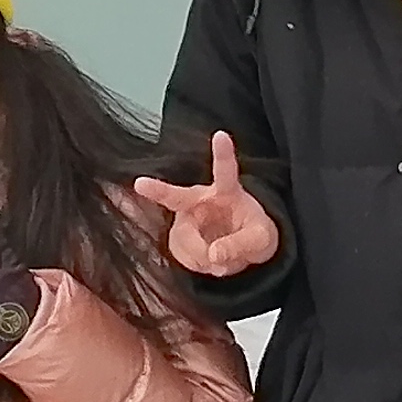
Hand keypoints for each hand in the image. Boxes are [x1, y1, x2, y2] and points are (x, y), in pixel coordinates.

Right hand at [128, 132, 280, 279]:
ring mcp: (186, 220)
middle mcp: (200, 201)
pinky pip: (182, 257)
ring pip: (185, 241)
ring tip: (223, 260)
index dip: (223, 153)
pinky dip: (199, 267)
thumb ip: (241, 245)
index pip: (225, 171)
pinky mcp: (178, 239)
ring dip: (205, 258)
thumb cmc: (254, 235)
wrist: (244, 252)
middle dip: (157, 190)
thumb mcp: (260, 241)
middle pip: (177, 197)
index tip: (221, 134)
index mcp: (227, 192)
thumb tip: (214, 254)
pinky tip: (210, 263)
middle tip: (140, 183)